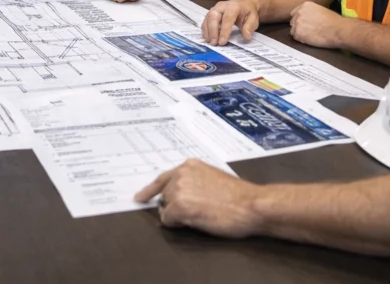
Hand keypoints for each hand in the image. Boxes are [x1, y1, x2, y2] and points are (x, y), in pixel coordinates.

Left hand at [134, 159, 263, 238]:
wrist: (250, 205)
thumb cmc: (238, 196)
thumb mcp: (212, 178)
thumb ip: (194, 181)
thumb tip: (183, 194)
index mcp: (189, 165)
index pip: (162, 178)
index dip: (150, 190)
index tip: (139, 197)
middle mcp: (181, 174)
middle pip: (165, 196)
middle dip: (175, 206)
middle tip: (199, 210)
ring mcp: (178, 189)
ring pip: (166, 208)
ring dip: (178, 215)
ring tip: (202, 213)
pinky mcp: (179, 206)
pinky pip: (167, 220)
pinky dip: (178, 224)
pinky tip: (196, 219)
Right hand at [202, 0, 259, 45]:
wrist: (244, 4)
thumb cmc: (248, 13)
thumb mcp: (253, 19)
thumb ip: (249, 27)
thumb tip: (246, 36)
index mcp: (233, 6)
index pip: (227, 18)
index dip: (224, 31)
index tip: (222, 42)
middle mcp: (222, 6)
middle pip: (213, 16)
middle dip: (212, 31)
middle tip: (214, 43)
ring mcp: (215, 8)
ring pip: (207, 18)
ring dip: (208, 32)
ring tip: (210, 42)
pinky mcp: (211, 13)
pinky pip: (205, 21)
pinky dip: (205, 30)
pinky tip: (208, 38)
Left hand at [289, 1, 343, 48]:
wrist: (338, 30)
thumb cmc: (334, 21)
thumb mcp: (320, 10)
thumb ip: (310, 12)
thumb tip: (307, 18)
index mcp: (305, 5)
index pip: (294, 13)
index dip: (300, 19)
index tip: (304, 24)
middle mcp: (299, 12)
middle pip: (293, 21)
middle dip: (299, 26)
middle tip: (308, 31)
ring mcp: (297, 23)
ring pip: (293, 30)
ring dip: (300, 33)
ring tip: (310, 35)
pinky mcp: (298, 33)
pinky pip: (295, 37)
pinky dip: (301, 39)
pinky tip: (310, 39)